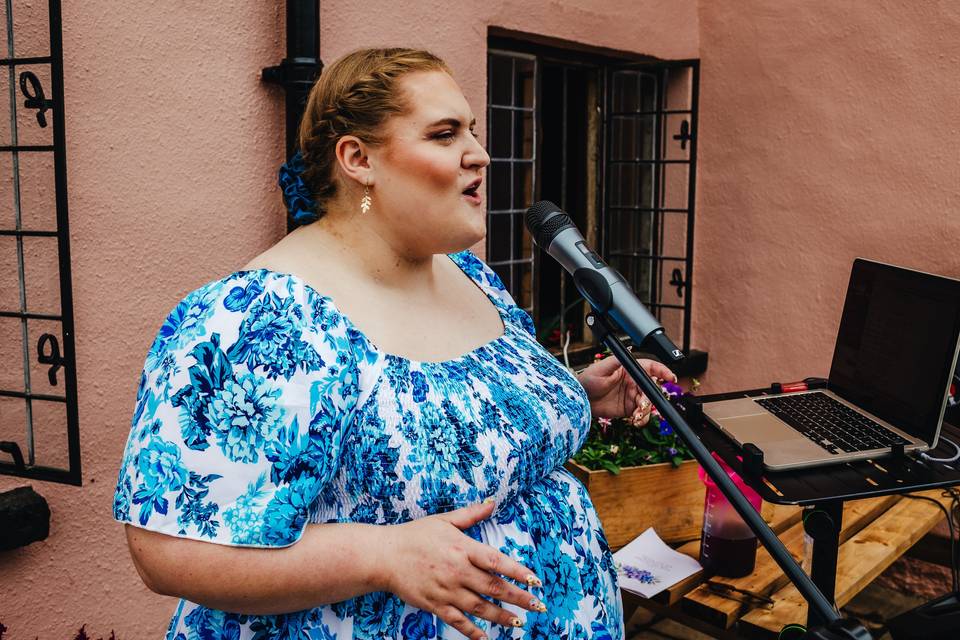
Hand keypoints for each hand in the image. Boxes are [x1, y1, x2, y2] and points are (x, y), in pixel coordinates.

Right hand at [375, 501, 544, 638]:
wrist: (384, 556)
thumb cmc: (415, 535)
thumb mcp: (444, 520)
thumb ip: (471, 514)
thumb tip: (493, 503)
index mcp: (462, 548)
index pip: (497, 561)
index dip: (518, 572)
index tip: (535, 581)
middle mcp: (457, 571)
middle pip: (493, 587)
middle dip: (518, 597)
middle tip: (537, 605)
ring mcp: (446, 590)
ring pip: (480, 607)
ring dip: (501, 616)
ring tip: (519, 622)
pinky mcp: (434, 605)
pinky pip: (457, 621)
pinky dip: (472, 632)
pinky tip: (485, 638)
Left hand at [577, 355, 676, 418]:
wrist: (581, 399)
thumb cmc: (588, 380)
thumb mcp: (601, 368)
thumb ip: (616, 361)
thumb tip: (628, 352)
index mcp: (629, 370)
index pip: (651, 368)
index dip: (663, 371)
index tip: (670, 378)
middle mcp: (634, 382)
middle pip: (652, 389)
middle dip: (650, 398)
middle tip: (643, 405)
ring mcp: (632, 396)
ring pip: (649, 404)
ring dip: (646, 411)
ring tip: (637, 416)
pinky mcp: (629, 409)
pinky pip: (642, 415)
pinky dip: (642, 419)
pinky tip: (635, 421)